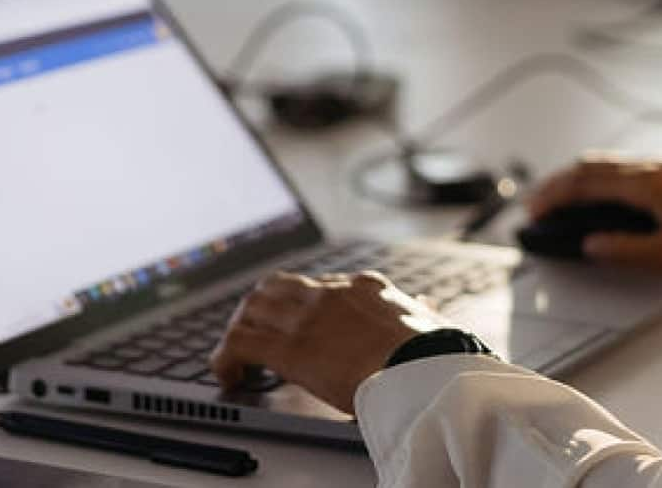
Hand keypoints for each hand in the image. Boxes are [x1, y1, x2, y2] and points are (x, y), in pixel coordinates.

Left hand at [209, 271, 446, 413]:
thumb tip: (428, 308)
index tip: (293, 321)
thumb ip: (420, 313)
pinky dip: (226, 357)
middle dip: (257, 309)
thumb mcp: (430, 323)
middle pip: (275, 287)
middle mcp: (330, 294)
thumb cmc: (435, 353)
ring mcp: (307, 317)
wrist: (428, 367)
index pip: (316, 285)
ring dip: (238, 331)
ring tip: (237, 358)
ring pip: (251, 308)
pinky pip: (240, 343)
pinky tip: (229, 375)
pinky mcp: (290, 348)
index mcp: (364, 288)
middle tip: (253, 334)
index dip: (297, 304)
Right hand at [528, 155, 661, 279]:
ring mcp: (658, 170)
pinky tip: (590, 196)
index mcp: (647, 184)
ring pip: (603, 166)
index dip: (555, 197)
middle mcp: (650, 169)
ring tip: (554, 198)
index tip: (533, 212)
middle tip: (534, 205)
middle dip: (557, 184)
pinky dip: (594, 180)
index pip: (587, 183)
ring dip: (574, 179)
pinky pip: (618, 171)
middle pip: (590, 168)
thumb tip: (590, 246)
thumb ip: (625, 250)